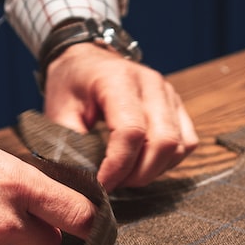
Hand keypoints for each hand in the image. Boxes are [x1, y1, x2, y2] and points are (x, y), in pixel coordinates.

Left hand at [42, 44, 197, 189]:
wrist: (85, 60)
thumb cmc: (71, 85)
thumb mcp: (58, 112)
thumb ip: (70, 144)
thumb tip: (85, 180)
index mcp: (118, 80)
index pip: (131, 131)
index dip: (118, 166)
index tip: (101, 184)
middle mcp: (150, 83)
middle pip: (162, 142)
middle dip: (138, 174)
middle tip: (114, 183)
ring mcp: (169, 93)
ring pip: (178, 146)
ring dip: (154, 170)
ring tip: (126, 174)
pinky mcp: (177, 105)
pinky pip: (186, 142)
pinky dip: (168, 162)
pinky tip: (143, 164)